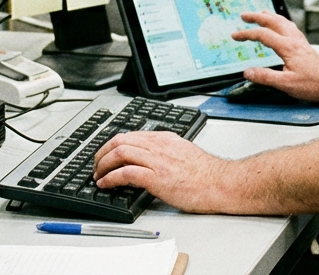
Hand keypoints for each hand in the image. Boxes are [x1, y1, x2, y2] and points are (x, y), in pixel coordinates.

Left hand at [93, 131, 229, 213]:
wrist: (221, 184)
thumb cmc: (207, 175)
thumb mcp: (183, 153)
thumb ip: (165, 152)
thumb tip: (150, 161)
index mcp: (165, 139)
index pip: (130, 135)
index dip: (112, 145)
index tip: (106, 155)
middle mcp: (159, 146)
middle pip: (120, 140)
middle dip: (102, 152)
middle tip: (96, 164)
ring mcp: (158, 160)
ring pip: (120, 152)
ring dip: (102, 164)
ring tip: (97, 175)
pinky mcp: (157, 177)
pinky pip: (126, 172)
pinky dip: (111, 177)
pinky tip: (106, 184)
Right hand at [233, 11, 318, 104]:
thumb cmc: (312, 84)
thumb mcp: (285, 84)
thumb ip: (265, 77)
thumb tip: (248, 72)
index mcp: (288, 47)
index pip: (263, 35)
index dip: (247, 34)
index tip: (235, 36)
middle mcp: (294, 40)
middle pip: (273, 21)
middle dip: (256, 17)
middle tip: (244, 15)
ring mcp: (300, 41)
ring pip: (282, 21)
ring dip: (269, 16)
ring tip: (260, 13)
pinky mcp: (303, 45)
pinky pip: (290, 26)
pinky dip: (280, 21)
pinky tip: (280, 24)